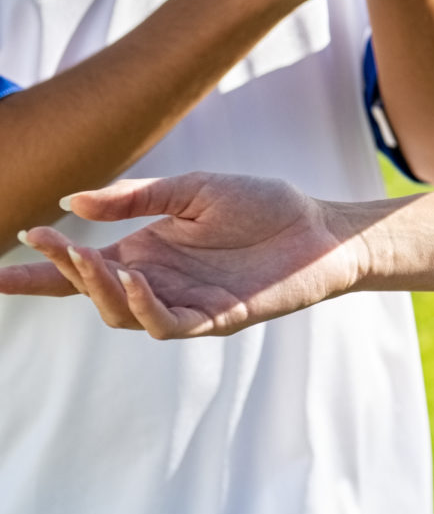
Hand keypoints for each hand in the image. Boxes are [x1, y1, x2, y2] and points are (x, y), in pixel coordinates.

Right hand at [4, 173, 367, 337]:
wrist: (321, 226)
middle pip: (91, 292)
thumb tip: (71, 199)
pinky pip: (169, 323)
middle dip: (64, 271)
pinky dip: (147, 306)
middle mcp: (156, 282)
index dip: (40, 269)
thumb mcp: (193, 189)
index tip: (2, 261)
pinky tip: (136, 281)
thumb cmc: (261, 205)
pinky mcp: (216, 317)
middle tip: (49, 245)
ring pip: (122, 312)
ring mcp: (183, 302)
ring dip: (100, 289)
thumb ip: (134, 198)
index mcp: (144, 252)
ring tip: (88, 259)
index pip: (79, 267)